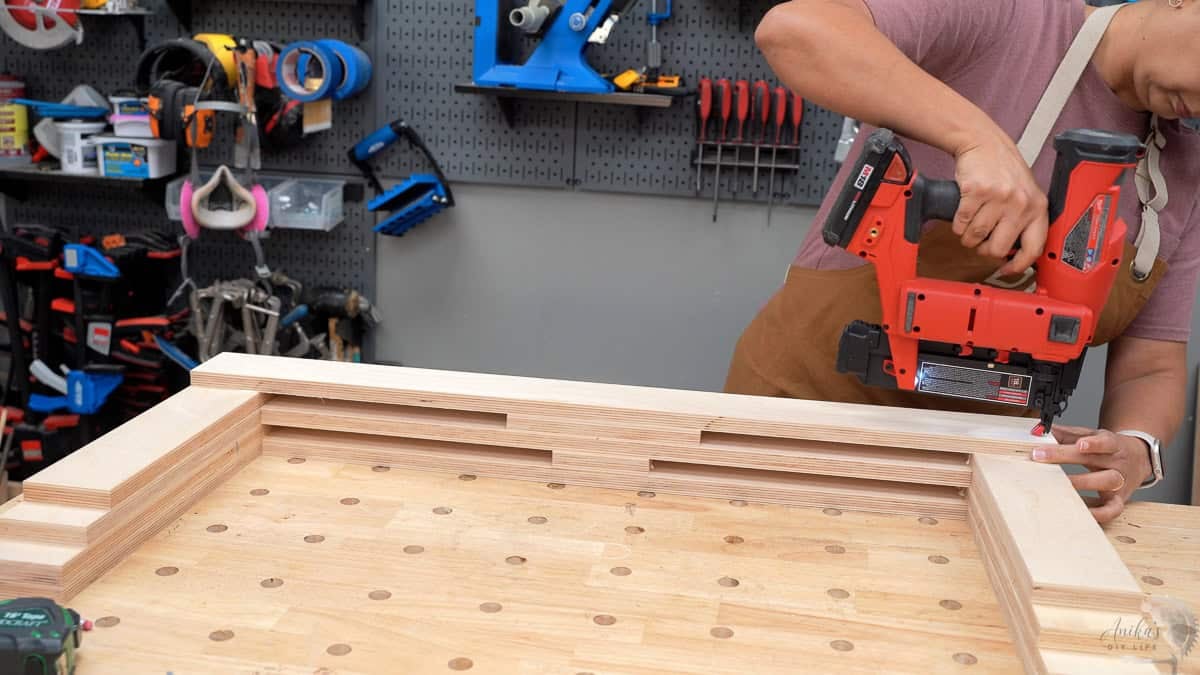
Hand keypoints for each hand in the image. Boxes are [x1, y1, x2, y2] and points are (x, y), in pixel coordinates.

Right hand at [952, 137, 1048, 276]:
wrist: (985, 143)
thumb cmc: (1004, 170)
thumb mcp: (1025, 194)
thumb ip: (1024, 220)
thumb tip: (1015, 252)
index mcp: (1037, 207)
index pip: (1034, 247)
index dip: (1018, 265)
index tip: (1007, 270)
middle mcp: (1020, 203)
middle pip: (997, 248)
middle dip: (984, 249)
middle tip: (981, 241)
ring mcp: (998, 197)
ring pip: (976, 237)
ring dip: (968, 237)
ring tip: (971, 225)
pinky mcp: (976, 192)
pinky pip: (961, 223)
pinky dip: (957, 224)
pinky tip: (962, 214)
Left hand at [1031, 425, 1152, 523]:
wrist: (1139, 460)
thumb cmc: (1108, 448)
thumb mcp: (1092, 435)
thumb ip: (1066, 434)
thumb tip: (1038, 431)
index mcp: (1113, 444)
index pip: (1105, 442)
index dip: (1094, 443)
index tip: (1079, 444)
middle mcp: (1117, 463)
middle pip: (1096, 460)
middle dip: (1066, 457)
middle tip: (1039, 456)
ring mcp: (1120, 482)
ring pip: (1106, 482)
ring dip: (1081, 483)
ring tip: (1057, 483)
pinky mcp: (1119, 500)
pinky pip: (1112, 509)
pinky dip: (1099, 513)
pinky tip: (1081, 511)